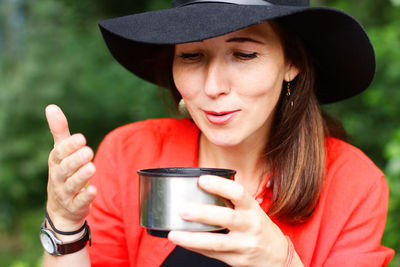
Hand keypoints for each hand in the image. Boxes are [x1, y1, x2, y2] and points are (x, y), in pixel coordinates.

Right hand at [45, 104, 95, 230]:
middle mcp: (58, 177)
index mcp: (56, 162)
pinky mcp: (76, 205)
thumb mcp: (61, 152)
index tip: (81, 138)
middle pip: (65, 168)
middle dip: (76, 160)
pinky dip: (86, 196)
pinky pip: (80, 201)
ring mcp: (66, 192)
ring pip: (72, 184)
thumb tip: (51, 107)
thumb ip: (59, 131)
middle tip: (88, 151)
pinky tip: (93, 190)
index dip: (70, 146)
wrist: (61, 208)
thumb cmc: (63, 172)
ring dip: (82, 176)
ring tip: (92, 167)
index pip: (60, 152)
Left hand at [168, 175, 288, 266]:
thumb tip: (201, 187)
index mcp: (253, 209)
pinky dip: (195, 248)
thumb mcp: (252, 211)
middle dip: (203, 213)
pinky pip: (212, 254)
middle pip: (227, 218)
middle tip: (183, 209)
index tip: (201, 180)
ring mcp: (244, 245)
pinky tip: (183, 242)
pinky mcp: (236, 260)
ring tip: (175, 233)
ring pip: (217, 242)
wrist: (278, 257)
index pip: (239, 193)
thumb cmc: (259, 228)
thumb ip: (232, 202)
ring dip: (193, 238)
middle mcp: (250, 226)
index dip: (220, 185)